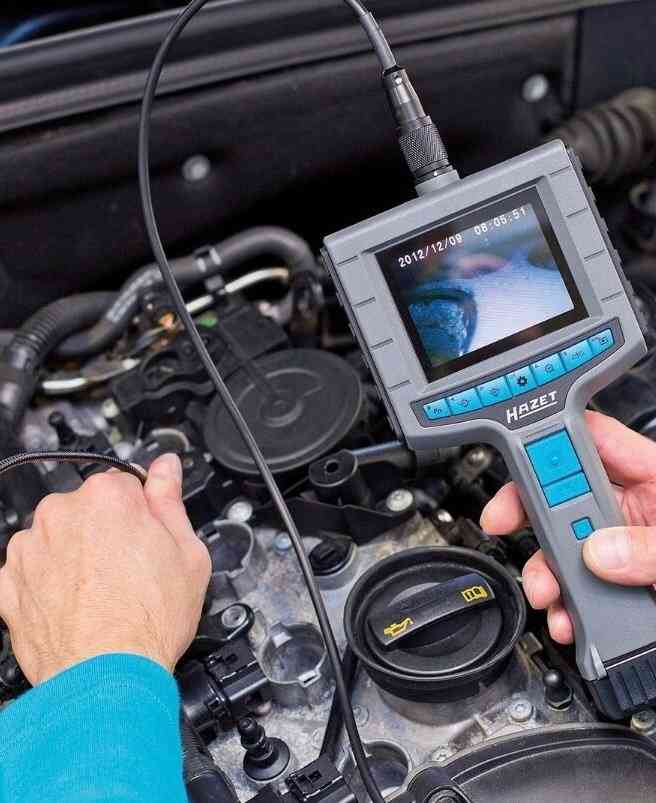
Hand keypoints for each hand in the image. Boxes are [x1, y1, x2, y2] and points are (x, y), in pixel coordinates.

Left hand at [0, 454, 210, 685]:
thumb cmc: (147, 622)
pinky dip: (50, 582)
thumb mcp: (188, 553)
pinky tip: (78, 606)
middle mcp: (61, 513)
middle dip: (108, 531)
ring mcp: (30, 549)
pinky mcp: (9, 583)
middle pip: (89, 509)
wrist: (105, 679)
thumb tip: (167, 469)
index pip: (125, 483)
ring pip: (59, 538)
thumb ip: (170, 500)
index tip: (147, 534)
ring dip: (76, 555)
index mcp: (108, 497)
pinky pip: (33, 569)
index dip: (141, 512)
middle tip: (131, 569)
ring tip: (104, 594)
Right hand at [481, 411, 655, 643]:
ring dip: (551, 572)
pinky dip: (574, 608)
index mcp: (654, 472)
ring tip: (550, 595)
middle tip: (512, 532)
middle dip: (535, 518)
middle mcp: (637, 504)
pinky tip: (572, 621)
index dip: (545, 444)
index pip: (588, 439)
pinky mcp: (633, 584)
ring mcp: (631, 545)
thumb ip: (654, 547)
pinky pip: (590, 590)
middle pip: (566, 497)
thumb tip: (601, 551)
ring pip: (571, 549)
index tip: (517, 469)